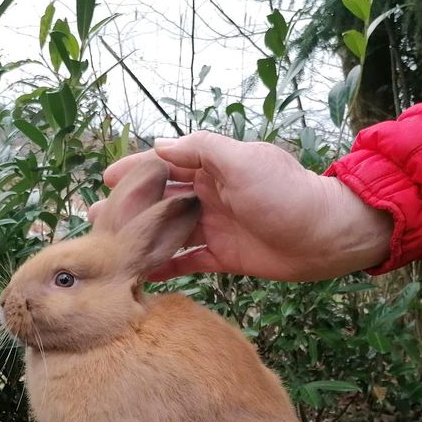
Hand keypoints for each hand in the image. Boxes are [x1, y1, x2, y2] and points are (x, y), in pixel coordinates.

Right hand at [88, 131, 393, 281]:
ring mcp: (217, 227)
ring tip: (109, 246)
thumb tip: (161, 147)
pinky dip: (166, 267)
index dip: (137, 170)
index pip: (167, 164)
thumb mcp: (244, 160)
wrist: (325, 236)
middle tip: (96, 218)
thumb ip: (202, 150)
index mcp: (215, 167)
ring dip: (140, 237)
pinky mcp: (225, 256)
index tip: (107, 178)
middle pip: (162, 200)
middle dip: (130, 207)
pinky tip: (141, 274)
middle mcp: (212, 195)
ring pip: (169, 232)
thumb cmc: (287, 193)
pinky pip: (188, 261)